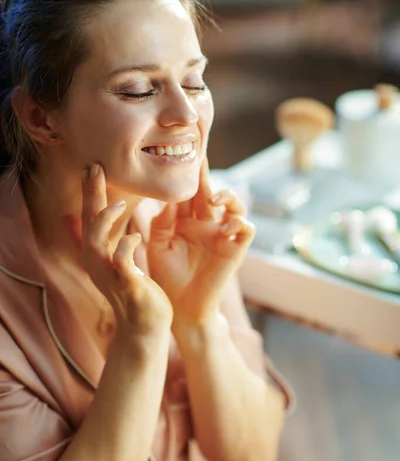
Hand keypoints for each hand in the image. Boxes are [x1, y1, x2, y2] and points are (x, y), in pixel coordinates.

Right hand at [64, 164, 172, 335]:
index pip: (89, 217)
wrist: (144, 328)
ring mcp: (109, 275)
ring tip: (118, 203)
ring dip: (105, 221)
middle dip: (91, 196)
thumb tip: (71, 219)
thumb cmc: (131, 292)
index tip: (92, 165)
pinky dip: (125, 248)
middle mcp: (97, 263)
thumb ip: (93, 242)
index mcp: (98, 254)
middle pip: (89, 224)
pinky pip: (121, 264)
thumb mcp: (110, 263)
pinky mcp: (127, 286)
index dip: (90, 192)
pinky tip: (134, 236)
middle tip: (95, 168)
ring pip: (98, 243)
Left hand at [147, 158, 254, 328]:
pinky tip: (227, 225)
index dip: (189, 175)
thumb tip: (169, 199)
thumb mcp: (157, 246)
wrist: (180, 307)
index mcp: (185, 221)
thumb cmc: (166, 276)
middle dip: (207, 175)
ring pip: (235, 206)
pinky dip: (240, 223)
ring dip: (228, 197)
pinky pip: (245, 230)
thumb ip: (161, 222)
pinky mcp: (234, 250)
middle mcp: (205, 224)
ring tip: (214, 199)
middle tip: (201, 158)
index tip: (185, 153)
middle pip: (210, 192)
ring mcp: (221, 236)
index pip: (188, 192)